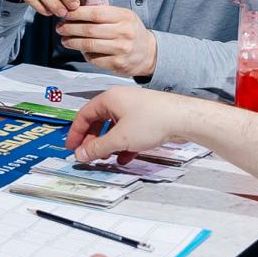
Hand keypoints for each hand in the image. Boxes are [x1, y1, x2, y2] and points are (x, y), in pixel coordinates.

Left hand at [56, 5, 156, 77]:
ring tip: (64, 40)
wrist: (149, 53)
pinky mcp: (118, 64)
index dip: (76, 14)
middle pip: (89, 30)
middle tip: (59, 28)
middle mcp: (124, 32)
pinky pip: (94, 59)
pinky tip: (80, 50)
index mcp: (124, 17)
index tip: (65, 13)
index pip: (95, 13)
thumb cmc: (130, 31)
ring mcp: (121, 49)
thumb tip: (75, 9)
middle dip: (70, 28)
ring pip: (89, 45)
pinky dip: (84, 54)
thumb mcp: (123, 16)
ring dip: (72, 42)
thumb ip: (103, 12)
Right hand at [66, 86, 208, 162]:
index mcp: (109, 99)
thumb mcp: (119, 138)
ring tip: (105, 158)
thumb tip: (82, 153)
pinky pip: (128, 132)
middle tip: (88, 154)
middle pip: (98, 122)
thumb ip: (97, 148)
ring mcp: (134, 109)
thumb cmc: (155, 119)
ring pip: (114, 128)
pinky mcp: (147, 118)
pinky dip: (124, 144)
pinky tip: (125, 157)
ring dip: (108, 144)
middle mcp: (120, 101)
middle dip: (92, 140)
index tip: (72, 146)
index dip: (76, 133)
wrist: (185, 118)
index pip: (83, 115)